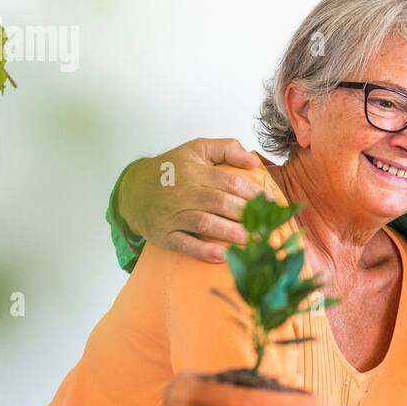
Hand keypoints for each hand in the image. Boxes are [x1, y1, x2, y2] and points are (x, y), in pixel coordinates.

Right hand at [117, 137, 267, 263]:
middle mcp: (184, 192)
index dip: (254, 193)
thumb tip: (254, 160)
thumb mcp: (196, 150)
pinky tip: (221, 256)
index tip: (273, 205)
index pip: (230, 182)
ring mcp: (172, 214)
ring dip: (230, 233)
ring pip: (204, 223)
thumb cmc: (172, 170)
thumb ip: (226, 148)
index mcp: (195, 171)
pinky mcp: (163, 234)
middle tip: (267, 226)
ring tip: (252, 241)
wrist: (133, 189)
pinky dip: (202, 251)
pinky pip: (183, 243)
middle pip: (220, 203)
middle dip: (246, 215)